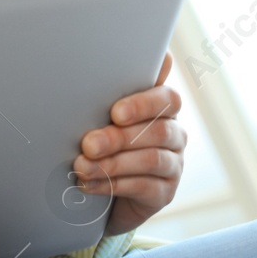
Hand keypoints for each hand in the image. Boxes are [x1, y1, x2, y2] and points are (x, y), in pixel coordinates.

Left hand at [73, 52, 186, 236]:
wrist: (106, 191)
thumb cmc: (105, 143)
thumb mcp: (105, 117)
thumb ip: (112, 93)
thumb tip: (115, 64)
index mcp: (163, 108)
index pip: (167, 99)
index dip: (143, 104)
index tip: (115, 113)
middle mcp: (174, 134)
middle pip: (157, 131)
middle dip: (118, 138)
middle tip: (88, 144)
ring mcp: (174, 164)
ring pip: (151, 159)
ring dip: (112, 163)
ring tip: (82, 166)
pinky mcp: (165, 193)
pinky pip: (144, 186)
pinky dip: (112, 184)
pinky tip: (89, 183)